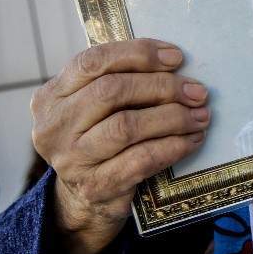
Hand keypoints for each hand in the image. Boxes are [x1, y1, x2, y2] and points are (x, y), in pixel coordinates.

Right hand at [31, 39, 209, 253]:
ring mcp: (70, 159)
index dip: (138, 54)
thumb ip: (120, 80)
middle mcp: (54, 126)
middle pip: (111, 92)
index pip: (93, 61)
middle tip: (197, 91)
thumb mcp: (95, 106)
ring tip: (201, 116)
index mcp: (52, 96)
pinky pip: (141, 160)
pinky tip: (192, 140)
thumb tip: (175, 62)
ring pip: (126, 126)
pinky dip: (173, 147)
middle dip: (162, 87)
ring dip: (172, 117)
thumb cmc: (100, 137)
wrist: (85, 199)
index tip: (176, 57)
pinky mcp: (94, 186)